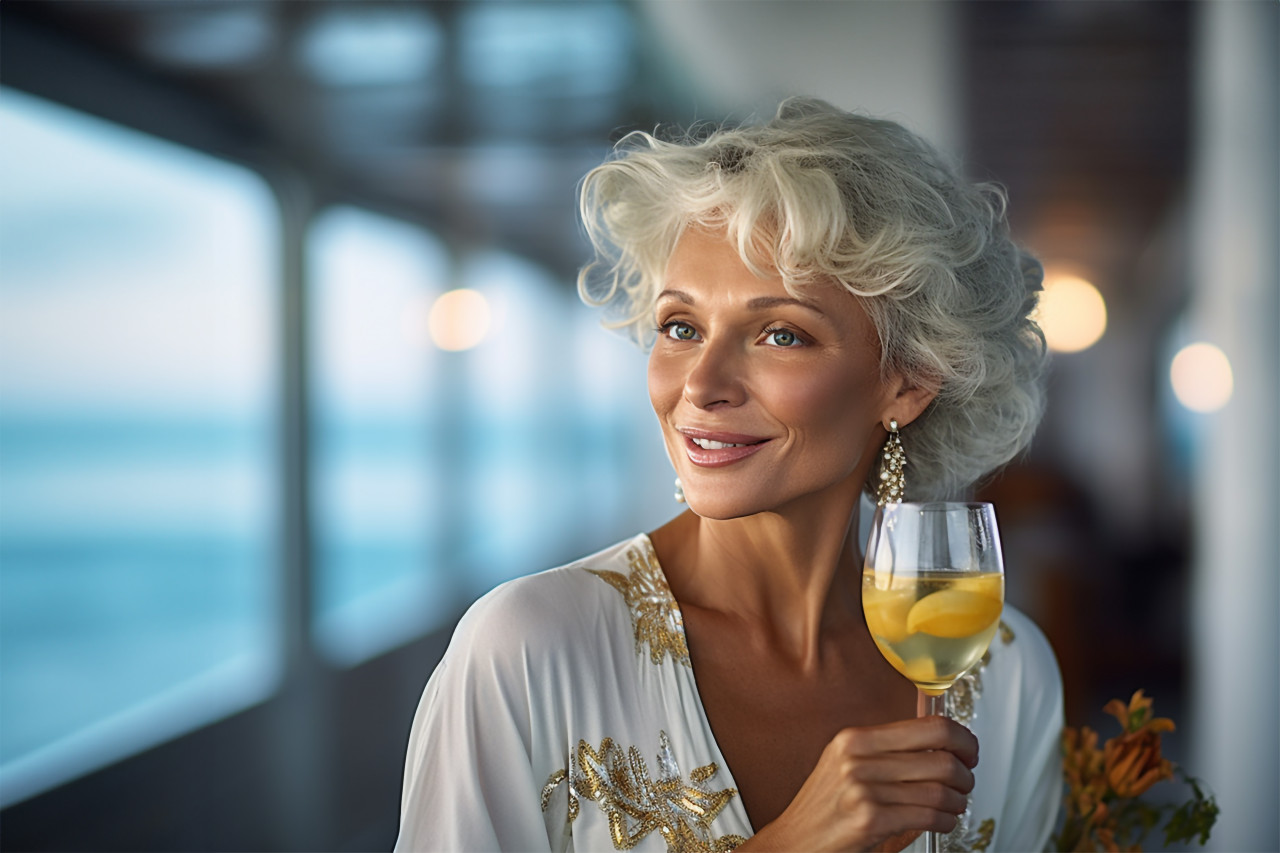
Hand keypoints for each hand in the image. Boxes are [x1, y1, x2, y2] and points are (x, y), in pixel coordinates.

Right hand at [742, 716, 978, 852]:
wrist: (793, 842)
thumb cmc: (826, 809)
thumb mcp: (847, 766)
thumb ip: (888, 752)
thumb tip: (943, 742)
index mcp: (855, 738)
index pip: (929, 726)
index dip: (961, 738)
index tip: (968, 750)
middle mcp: (857, 758)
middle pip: (942, 758)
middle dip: (965, 775)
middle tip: (966, 782)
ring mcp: (863, 789)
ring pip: (940, 791)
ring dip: (958, 802)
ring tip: (953, 806)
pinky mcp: (870, 820)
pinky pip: (930, 816)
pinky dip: (945, 821)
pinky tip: (940, 822)